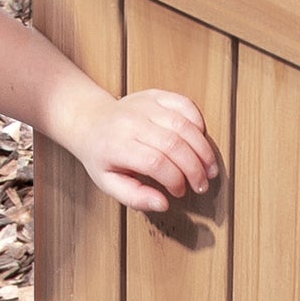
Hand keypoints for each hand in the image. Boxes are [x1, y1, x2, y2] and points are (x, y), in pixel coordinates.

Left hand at [75, 87, 221, 216]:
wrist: (90, 121)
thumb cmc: (101, 155)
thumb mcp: (108, 183)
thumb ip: (134, 197)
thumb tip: (163, 204)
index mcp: (116, 146)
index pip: (155, 163)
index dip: (174, 180)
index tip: (180, 192)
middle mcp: (131, 122)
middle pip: (173, 144)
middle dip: (194, 168)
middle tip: (202, 185)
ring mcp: (145, 105)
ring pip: (183, 125)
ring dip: (203, 149)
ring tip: (209, 168)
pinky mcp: (156, 96)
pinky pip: (185, 104)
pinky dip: (199, 123)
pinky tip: (201, 141)